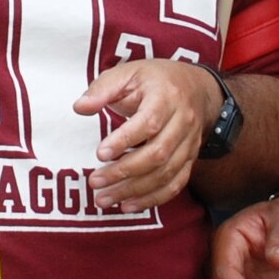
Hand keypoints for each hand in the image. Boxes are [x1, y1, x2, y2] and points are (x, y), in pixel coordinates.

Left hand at [76, 59, 218, 212]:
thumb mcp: (129, 72)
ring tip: (105, 199)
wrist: (198, 89)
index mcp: (167, 97)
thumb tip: (80, 107)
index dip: (125, 140)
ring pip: (166, 173)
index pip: (149, 122)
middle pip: (158, 153)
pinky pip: (176, 184)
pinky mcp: (190, 159)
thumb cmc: (157, 80)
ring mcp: (190, 143)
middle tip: (95, 181)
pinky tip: (129, 205)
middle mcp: (183, 122)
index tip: (100, 153)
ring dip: (135, 190)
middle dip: (124, 171)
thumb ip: (103, 89)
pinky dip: (153, 199)